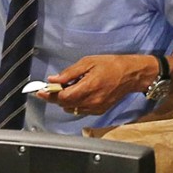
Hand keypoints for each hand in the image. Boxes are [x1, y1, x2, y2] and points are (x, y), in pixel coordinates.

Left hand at [43, 54, 157, 116]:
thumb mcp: (88, 62)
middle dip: (54, 98)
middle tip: (48, 90)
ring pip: (71, 108)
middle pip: (65, 104)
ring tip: (63, 90)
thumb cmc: (111, 65)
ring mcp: (96, 107)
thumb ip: (69, 72)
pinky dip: (74, 104)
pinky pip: (80, 110)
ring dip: (64, 101)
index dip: (50, 94)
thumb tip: (53, 79)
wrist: (131, 74)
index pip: (63, 96)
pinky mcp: (100, 110)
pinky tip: (75, 94)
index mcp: (89, 87)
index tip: (40, 91)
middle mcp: (92, 100)